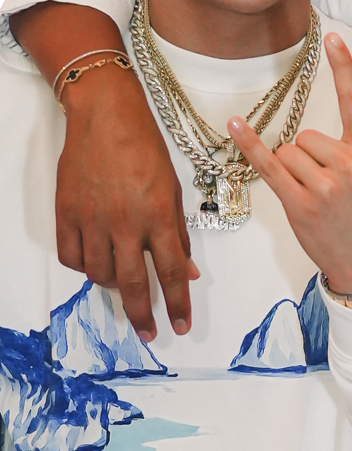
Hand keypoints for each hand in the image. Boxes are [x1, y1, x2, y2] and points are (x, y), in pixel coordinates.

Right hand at [13, 1, 198, 341]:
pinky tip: (95, 263)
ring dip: (115, 287)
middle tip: (150, 333)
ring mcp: (92, 221)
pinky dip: (84, 266)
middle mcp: (125, 224)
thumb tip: (186, 272)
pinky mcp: (66, 215)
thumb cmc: (147, 148)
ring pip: (100, 274)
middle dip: (143, 315)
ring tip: (125, 287)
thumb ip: (177, 232)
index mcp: (158, 216)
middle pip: (133, 284)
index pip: (170, 273)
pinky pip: (73, 257)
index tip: (181, 325)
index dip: (177, 304)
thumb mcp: (173, 188)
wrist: (105, 117)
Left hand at [229, 33, 351, 294]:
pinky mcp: (300, 203)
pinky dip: (250, 146)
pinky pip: (269, 166)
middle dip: (309, 155)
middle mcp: (350, 163)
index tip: (332, 38)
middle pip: (308, 134)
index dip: (344, 67)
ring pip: (290, 152)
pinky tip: (234, 126)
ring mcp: (325, 184)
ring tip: (313, 195)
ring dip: (293, 170)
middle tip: (326, 183)